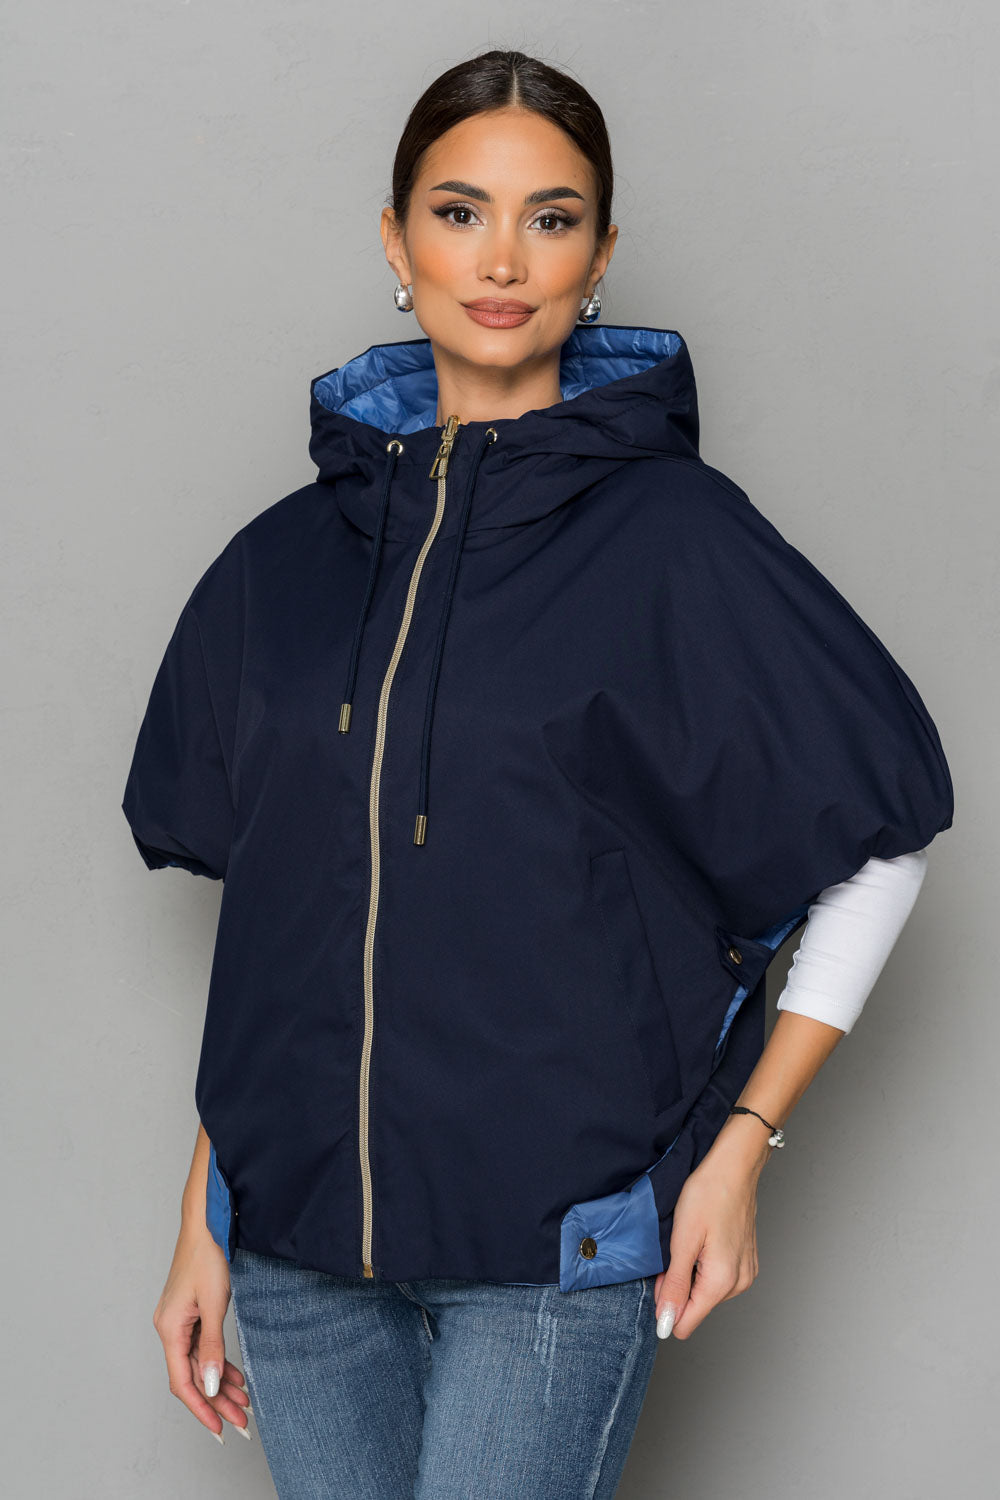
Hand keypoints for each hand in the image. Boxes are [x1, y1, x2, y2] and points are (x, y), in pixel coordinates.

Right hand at [152, 1221, 252, 1443]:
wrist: (207, 1222)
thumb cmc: (208, 1256)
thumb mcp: (214, 1304)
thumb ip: (212, 1347)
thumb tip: (212, 1385)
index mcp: (169, 1328)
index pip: (182, 1382)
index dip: (201, 1408)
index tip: (219, 1429)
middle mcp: (170, 1328)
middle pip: (193, 1376)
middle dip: (217, 1401)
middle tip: (241, 1423)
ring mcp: (180, 1320)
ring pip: (200, 1363)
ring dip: (221, 1383)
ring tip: (244, 1403)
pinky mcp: (191, 1312)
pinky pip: (203, 1347)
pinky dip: (219, 1362)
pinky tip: (236, 1377)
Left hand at [652, 1130, 768, 1339]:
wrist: (734, 1167)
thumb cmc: (709, 1194)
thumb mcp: (682, 1240)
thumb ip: (675, 1285)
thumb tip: (667, 1321)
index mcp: (722, 1281)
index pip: (685, 1323)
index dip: (665, 1305)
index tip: (661, 1277)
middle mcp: (738, 1283)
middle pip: (694, 1306)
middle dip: (677, 1285)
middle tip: (675, 1249)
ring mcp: (745, 1273)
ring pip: (704, 1291)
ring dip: (690, 1272)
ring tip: (691, 1240)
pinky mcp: (746, 1262)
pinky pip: (717, 1277)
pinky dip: (703, 1264)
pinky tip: (703, 1239)